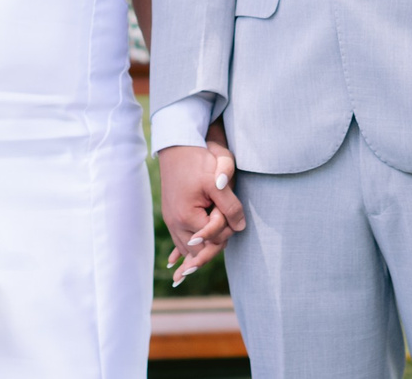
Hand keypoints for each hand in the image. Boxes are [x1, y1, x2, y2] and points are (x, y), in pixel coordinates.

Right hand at [158, 126, 243, 283]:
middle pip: (200, 251)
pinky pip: (180, 242)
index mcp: (186, 217)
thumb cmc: (198, 161)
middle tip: (224, 220)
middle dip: (216, 240)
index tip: (227, 211)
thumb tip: (240, 228)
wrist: (177, 146)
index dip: (226, 228)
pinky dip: (188, 249)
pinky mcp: (171, 217)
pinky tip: (186, 264)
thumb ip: (231, 206)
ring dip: (203, 246)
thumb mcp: (218, 180)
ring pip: (189, 250)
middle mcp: (175, 224)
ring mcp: (171, 221)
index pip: (213, 239)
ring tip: (215, 235)